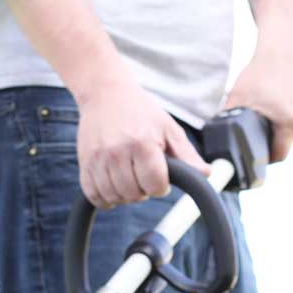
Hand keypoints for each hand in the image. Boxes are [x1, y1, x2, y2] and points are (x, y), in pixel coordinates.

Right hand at [75, 66, 209, 208]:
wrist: (105, 94)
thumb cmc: (141, 112)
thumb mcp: (168, 128)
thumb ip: (186, 155)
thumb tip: (207, 175)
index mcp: (143, 143)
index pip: (155, 185)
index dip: (160, 187)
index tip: (160, 179)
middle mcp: (118, 152)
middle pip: (133, 194)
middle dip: (142, 191)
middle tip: (143, 176)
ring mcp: (99, 158)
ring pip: (113, 197)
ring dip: (124, 195)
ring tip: (128, 179)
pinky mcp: (85, 162)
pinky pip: (94, 195)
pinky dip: (104, 198)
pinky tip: (112, 187)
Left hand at [225, 31, 292, 163]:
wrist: (282, 46)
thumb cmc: (260, 71)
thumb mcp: (237, 98)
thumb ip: (226, 123)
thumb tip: (216, 142)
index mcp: (289, 122)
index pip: (278, 156)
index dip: (264, 159)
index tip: (254, 156)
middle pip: (286, 144)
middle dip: (270, 142)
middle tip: (256, 132)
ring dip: (280, 131)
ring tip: (268, 117)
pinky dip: (288, 119)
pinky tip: (278, 108)